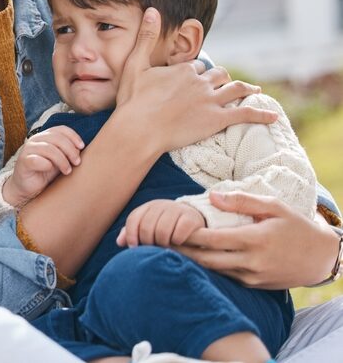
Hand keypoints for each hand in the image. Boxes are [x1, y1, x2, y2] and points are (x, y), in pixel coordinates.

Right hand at [1, 126, 83, 206]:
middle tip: (77, 162)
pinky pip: (36, 160)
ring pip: (48, 148)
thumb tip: (82, 147)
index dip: (73, 136)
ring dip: (62, 160)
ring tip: (67, 171)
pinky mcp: (23, 162)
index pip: (61, 129)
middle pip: (57, 138)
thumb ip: (68, 152)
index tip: (82, 147)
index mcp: (45, 136)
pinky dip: (46, 164)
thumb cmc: (46, 173)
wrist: (28, 188)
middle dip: (70, 150)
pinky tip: (50, 169)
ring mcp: (27, 150)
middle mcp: (35, 140)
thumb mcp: (60, 160)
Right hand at [114, 8, 277, 155]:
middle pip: (218, 75)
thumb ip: (147, 36)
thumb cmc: (132, 99)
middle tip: (225, 83)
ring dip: (246, 89)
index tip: (195, 77)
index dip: (197, 71)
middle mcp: (200, 82)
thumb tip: (153, 9)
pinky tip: (273, 116)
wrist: (138, 129)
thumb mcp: (134, 64)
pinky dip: (261, 114)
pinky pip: (245, 114)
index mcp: (183, 69)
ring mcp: (210, 101)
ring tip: (254, 90)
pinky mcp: (217, 119)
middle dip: (222, 78)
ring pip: (235, 90)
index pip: (197, 66)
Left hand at [116, 199, 205, 247]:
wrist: (193, 218)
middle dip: (148, 242)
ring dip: (162, 243)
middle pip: (147, 227)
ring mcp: (176, 210)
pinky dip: (176, 242)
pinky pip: (178, 234)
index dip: (131, 235)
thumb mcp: (149, 226)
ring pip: (162, 231)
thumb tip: (119, 242)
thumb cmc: (165, 226)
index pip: (133, 219)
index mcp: (147, 207)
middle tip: (153, 249)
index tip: (134, 247)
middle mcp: (160, 205)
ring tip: (165, 248)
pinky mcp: (190, 218)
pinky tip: (177, 243)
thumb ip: (133, 232)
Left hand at [174, 191, 340, 288]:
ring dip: (192, 261)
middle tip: (160, 242)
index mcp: (254, 240)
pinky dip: (209, 268)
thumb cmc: (295, 226)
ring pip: (214, 270)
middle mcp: (251, 262)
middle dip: (182, 251)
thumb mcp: (273, 206)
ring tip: (170, 250)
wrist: (320, 258)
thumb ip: (241, 201)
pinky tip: (194, 259)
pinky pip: (226, 277)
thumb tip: (211, 196)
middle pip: (207, 259)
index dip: (189, 234)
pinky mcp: (254, 285)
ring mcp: (252, 277)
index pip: (212, 239)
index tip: (172, 226)